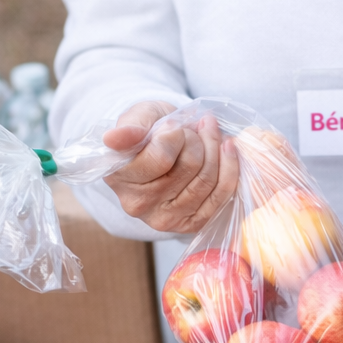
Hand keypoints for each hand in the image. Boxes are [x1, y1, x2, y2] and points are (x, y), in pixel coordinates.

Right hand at [102, 101, 238, 233]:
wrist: (161, 150)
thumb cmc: (149, 130)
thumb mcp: (138, 118)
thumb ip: (129, 127)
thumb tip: (112, 138)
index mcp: (119, 178)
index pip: (161, 158)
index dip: (174, 134)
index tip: (172, 124)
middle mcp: (140, 205)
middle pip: (189, 167)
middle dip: (196, 139)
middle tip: (192, 128)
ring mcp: (166, 220)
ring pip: (207, 179)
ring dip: (215, 148)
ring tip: (209, 130)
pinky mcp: (191, 225)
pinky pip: (222, 195)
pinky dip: (230, 167)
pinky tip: (227, 147)